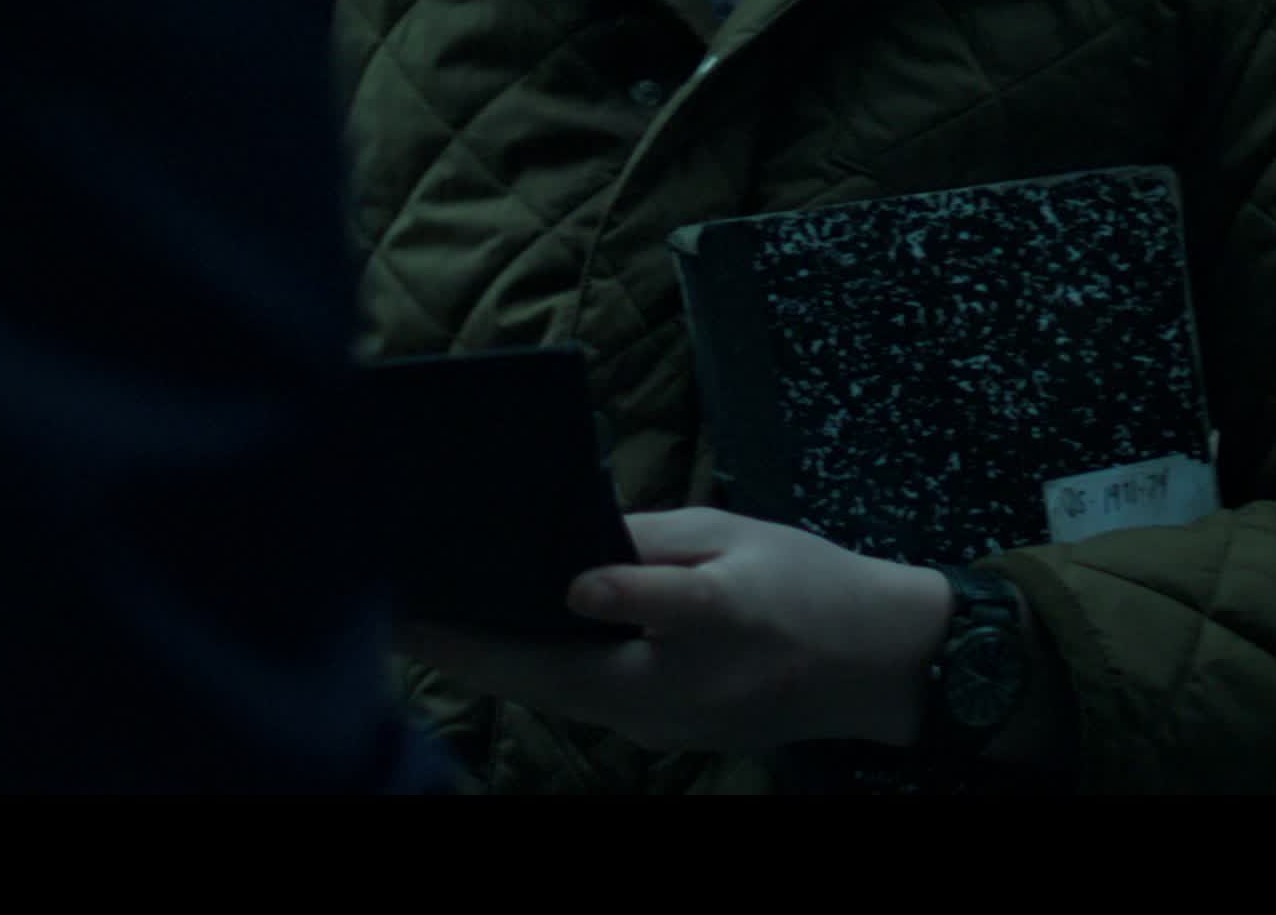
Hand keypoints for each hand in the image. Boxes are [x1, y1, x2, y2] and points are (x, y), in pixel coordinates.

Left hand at [395, 508, 953, 756]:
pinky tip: (493, 643)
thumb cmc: (810, 585)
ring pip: (560, 697)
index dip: (603, 597)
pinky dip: (533, 675)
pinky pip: (583, 704)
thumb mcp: (741, 539)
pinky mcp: (663, 737)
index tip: (541, 586)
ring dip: (490, 666)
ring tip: (421, 626)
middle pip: (556, 677)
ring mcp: (665, 727)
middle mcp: (679, 691)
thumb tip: (572, 551)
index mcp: (715, 622)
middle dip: (471, 649)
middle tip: (396, 616)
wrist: (878, 668)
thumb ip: (656, 545)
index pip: (638, 609)